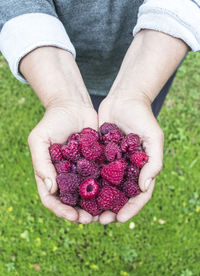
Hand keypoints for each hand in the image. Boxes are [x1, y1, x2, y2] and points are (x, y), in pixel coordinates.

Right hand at [28, 101, 98, 223]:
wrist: (73, 105)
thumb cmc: (52, 121)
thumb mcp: (39, 140)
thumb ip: (41, 163)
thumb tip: (50, 188)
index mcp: (50, 174)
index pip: (52, 199)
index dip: (62, 210)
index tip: (74, 217)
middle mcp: (66, 176)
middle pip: (72, 202)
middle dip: (82, 213)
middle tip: (93, 220)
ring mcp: (82, 170)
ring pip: (89, 194)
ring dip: (96, 206)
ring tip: (107, 213)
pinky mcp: (96, 162)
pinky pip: (102, 178)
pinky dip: (108, 189)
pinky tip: (118, 195)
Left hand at [98, 95, 163, 223]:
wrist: (124, 99)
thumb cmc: (142, 116)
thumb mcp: (154, 137)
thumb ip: (154, 162)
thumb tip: (144, 187)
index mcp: (141, 168)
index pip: (139, 195)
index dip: (131, 208)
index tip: (120, 219)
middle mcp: (126, 169)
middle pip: (119, 196)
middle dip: (111, 210)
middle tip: (100, 220)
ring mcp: (112, 163)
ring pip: (104, 187)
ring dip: (96, 201)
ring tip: (86, 212)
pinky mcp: (98, 155)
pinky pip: (92, 171)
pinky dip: (86, 182)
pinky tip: (76, 191)